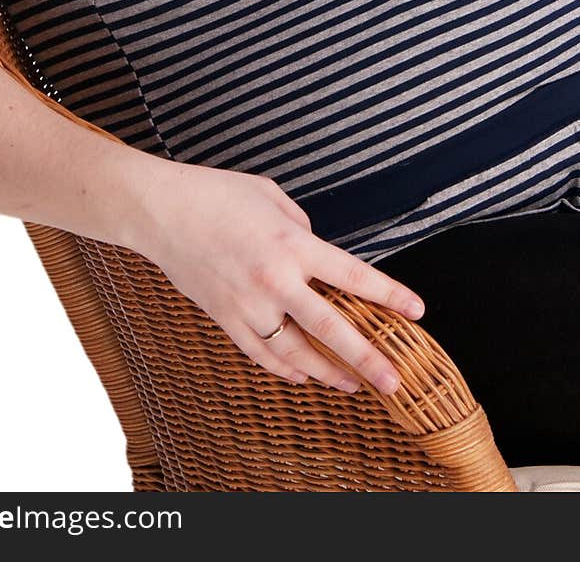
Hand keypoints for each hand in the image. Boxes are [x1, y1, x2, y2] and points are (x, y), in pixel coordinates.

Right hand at [132, 159, 425, 394]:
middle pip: (332, 328)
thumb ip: (301, 224)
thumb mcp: (271, 195)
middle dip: (368, 357)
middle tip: (395, 381)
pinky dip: (285, 369)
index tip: (417, 311)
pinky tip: (304, 376)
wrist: (162, 211)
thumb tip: (315, 248)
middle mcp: (276, 279)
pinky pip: (261, 353)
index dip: (389, 296)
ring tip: (354, 386)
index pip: (352, 276)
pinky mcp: (225, 317)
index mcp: (293, 243)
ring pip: (297, 352)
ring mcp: (249, 304)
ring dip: (329, 372)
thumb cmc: (217, 193)